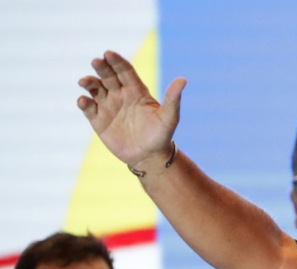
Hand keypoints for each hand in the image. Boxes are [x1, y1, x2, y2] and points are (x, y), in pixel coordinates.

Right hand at [77, 50, 185, 170]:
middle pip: (108, 76)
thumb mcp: (169, 117)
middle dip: (101, 67)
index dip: (117, 62)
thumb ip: (173, 99)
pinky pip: (88, 108)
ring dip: (89, 82)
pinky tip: (83, 101)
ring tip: (85, 82)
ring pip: (94, 89)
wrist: (149, 157)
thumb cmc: (161, 135)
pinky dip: (83, 103)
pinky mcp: (98, 120)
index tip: (108, 54)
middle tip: (96, 61)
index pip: (125, 71)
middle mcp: (120, 94)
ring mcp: (108, 106)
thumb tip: (183, 80)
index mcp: (136, 90)